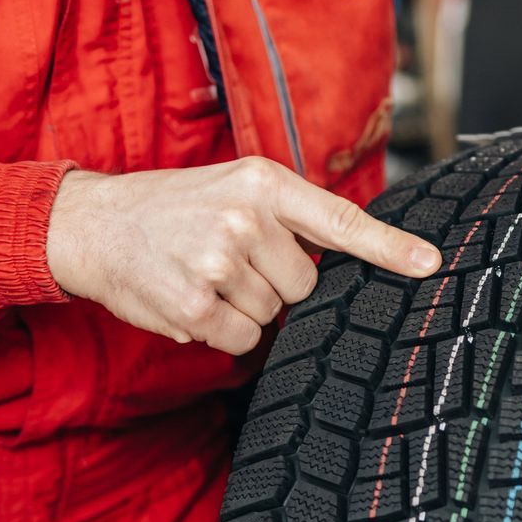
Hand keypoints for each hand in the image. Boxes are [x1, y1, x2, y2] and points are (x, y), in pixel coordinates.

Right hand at [45, 158, 442, 352]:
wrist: (92, 225)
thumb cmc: (173, 209)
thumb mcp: (233, 188)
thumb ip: (289, 216)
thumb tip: (345, 257)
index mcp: (262, 182)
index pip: (340, 219)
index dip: (389, 248)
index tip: (429, 264)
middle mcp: (244, 218)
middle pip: (305, 283)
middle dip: (274, 282)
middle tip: (227, 260)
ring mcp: (218, 263)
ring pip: (272, 314)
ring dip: (242, 306)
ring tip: (200, 275)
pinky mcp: (194, 306)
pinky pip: (241, 339)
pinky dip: (219, 330)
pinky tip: (188, 300)